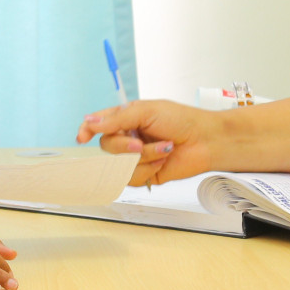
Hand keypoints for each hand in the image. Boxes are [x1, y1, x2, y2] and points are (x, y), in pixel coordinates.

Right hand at [76, 100, 220, 184]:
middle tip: (140, 144)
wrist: (206, 141)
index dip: (87, 131)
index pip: (98, 124)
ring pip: (120, 165)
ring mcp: (136, 157)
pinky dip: (148, 169)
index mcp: (126, 118)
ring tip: (163, 149)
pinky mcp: (145, 174)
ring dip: (143, 158)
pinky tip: (163, 160)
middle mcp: (128, 138)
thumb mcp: (147, 111)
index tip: (83, 137)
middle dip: (124, 147)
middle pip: (107, 148)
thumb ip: (117, 118)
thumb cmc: (181, 120)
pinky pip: (133, 178)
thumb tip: (90, 123)